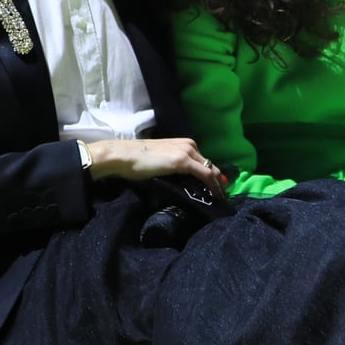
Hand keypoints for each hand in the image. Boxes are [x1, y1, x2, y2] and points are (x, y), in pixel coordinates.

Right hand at [87, 137, 226, 196]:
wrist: (123, 156)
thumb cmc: (136, 160)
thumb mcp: (160, 163)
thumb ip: (173, 168)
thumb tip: (181, 182)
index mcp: (184, 144)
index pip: (204, 161)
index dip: (213, 176)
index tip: (217, 189)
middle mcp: (189, 145)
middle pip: (210, 165)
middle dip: (218, 182)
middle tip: (222, 197)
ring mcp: (187, 152)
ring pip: (211, 170)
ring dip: (217, 185)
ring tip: (220, 200)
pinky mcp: (183, 161)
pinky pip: (205, 175)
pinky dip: (212, 186)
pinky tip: (216, 196)